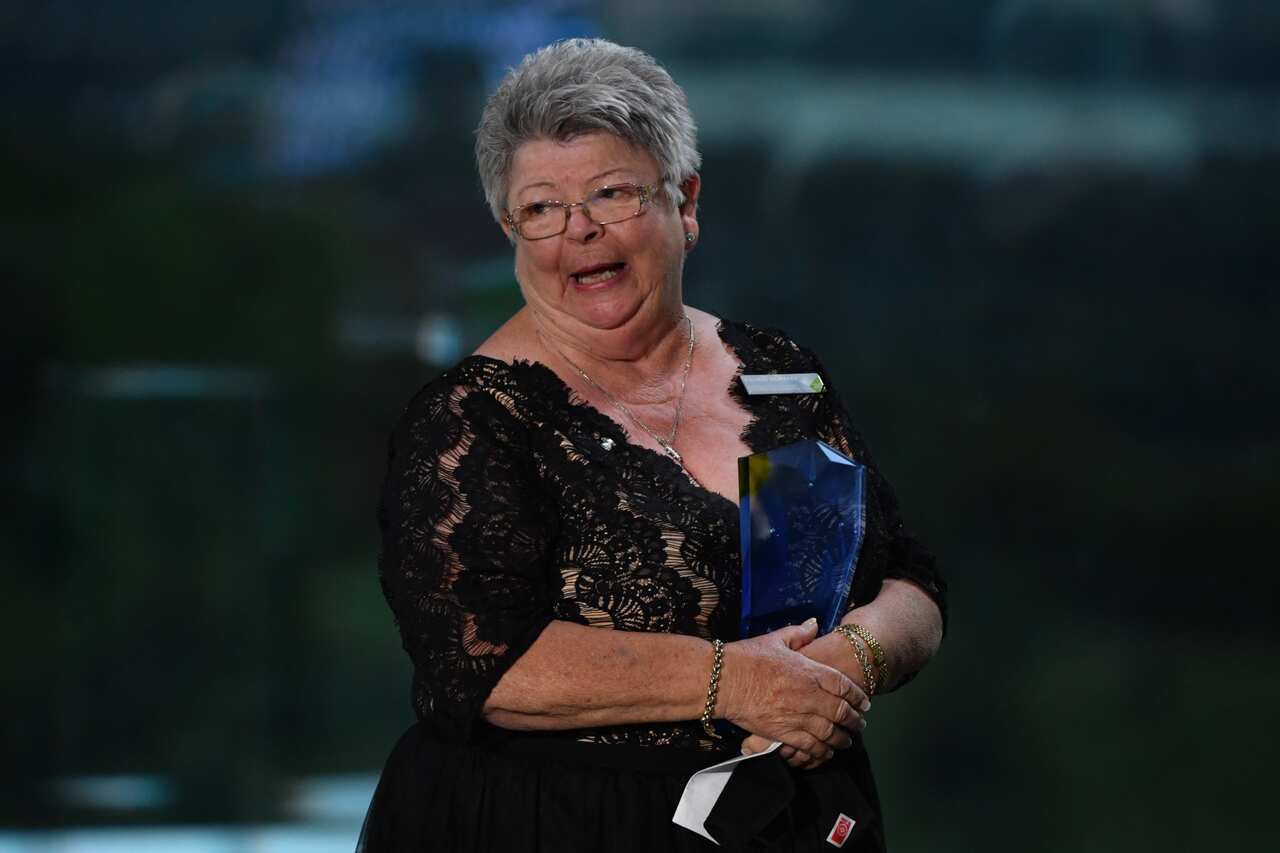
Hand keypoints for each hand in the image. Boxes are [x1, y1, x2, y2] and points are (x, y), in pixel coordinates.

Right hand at [718, 619, 869, 767]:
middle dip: (854, 720)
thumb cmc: (747, 657)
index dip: (857, 695)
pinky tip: (825, 752)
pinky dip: (821, 751)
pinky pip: (810, 746)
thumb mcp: (776, 638)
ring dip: (842, 738)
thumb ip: (800, 633)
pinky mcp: (783, 733)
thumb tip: (814, 624)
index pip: (843, 685)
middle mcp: (808, 695)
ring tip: (847, 741)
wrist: (723, 680)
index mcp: (809, 671)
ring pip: (830, 732)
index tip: (864, 702)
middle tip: (860, 723)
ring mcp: (797, 716)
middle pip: (842, 711)